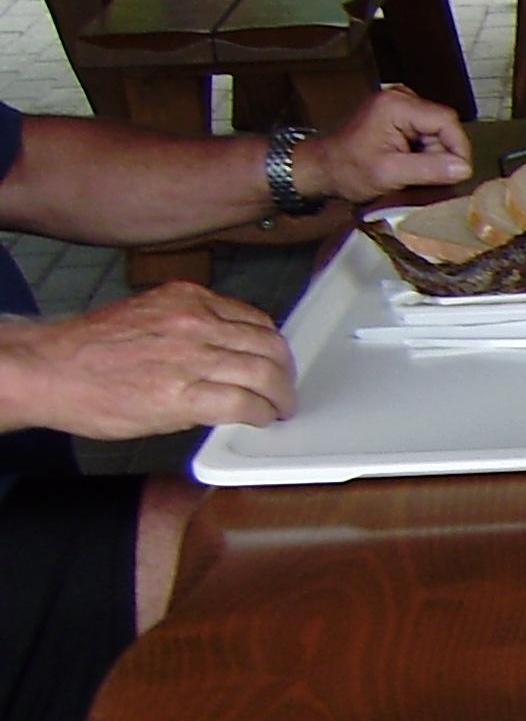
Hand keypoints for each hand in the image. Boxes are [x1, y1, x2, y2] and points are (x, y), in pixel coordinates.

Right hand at [0, 286, 294, 438]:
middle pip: (269, 346)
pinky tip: (259, 420)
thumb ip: (189, 327)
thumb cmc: (86, 350)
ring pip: (264, 374)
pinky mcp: (183, 394)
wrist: (45, 370)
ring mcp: (191, 357)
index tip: (275, 361)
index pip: (255, 321)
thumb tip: (224, 350)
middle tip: (284, 390)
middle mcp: (195, 323)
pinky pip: (243, 403)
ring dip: (279, 396)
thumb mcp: (148, 317)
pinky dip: (260, 414)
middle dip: (284, 372)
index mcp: (188, 300)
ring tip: (278, 409)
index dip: (272, 346)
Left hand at [295, 85, 472, 205]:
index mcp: (397, 105)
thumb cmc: (347, 170)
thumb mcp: (390, 173)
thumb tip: (463, 168)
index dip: (458, 148)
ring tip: (410, 171)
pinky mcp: (399, 113)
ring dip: (432, 154)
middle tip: (422, 176)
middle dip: (441, 154)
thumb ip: (429, 169)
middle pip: (443, 125)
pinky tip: (406, 162)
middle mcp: (400, 96)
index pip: (447, 121)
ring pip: (437, 130)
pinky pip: (426, 132)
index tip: (457, 174)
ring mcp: (399, 103)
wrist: (321, 167)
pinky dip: (423, 151)